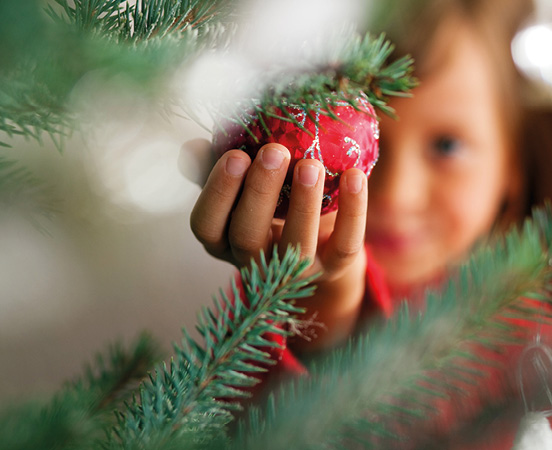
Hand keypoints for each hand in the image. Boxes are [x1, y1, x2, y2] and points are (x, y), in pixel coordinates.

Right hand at [183, 139, 368, 351]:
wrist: (320, 240)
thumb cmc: (270, 201)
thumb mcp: (241, 184)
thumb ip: (214, 164)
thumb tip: (192, 146)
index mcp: (223, 241)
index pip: (206, 225)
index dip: (217, 193)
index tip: (235, 154)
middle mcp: (255, 263)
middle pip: (248, 236)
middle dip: (260, 192)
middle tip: (274, 151)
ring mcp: (295, 272)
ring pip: (296, 246)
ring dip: (303, 203)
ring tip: (311, 164)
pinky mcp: (334, 269)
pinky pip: (344, 245)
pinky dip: (353, 211)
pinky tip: (354, 175)